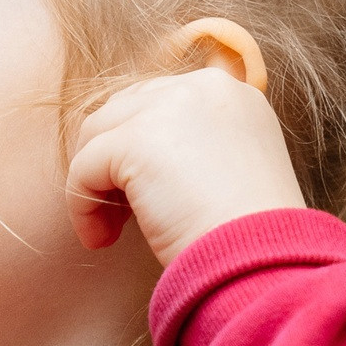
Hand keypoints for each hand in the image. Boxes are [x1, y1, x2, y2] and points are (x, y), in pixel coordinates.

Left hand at [67, 66, 302, 266]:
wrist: (262, 258)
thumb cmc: (251, 234)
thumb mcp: (234, 171)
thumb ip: (195, 148)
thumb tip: (138, 164)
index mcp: (231, 93)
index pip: (159, 101)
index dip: (140, 147)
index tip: (146, 196)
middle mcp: (202, 87)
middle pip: (123, 109)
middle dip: (111, 160)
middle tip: (121, 215)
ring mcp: (168, 107)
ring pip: (97, 134)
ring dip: (93, 184)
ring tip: (109, 231)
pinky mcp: (136, 140)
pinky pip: (83, 168)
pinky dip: (83, 208)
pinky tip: (101, 240)